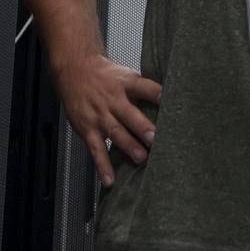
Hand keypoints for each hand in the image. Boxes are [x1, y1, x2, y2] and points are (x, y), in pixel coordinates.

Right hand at [53, 53, 161, 186]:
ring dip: (128, 146)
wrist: (75, 71)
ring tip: (142, 159)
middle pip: (129, 114)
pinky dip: (102, 166)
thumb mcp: (126, 75)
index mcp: (126, 83)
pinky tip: (110, 180)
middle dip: (143, 128)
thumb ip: (146, 90)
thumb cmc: (107, 76)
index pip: (144, 87)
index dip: (157, 94)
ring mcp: (99, 115)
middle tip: (156, 140)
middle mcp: (113, 100)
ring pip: (115, 132)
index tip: (169, 102)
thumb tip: (174, 100)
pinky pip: (95, 150)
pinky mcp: (87, 129)